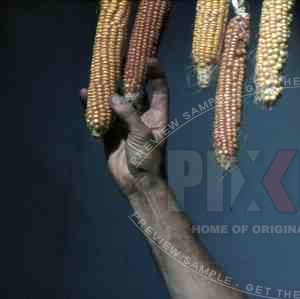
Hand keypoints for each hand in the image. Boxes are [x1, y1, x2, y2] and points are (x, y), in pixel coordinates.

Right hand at [80, 58, 168, 196]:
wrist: (138, 185)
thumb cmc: (149, 161)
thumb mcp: (143, 136)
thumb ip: (129, 116)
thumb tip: (113, 96)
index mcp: (158, 115)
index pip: (159, 88)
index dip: (155, 72)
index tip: (147, 58)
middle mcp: (143, 116)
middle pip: (135, 90)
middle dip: (127, 75)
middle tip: (117, 58)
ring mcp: (125, 123)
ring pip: (116, 101)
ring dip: (108, 88)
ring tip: (98, 72)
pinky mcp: (111, 133)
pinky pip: (101, 115)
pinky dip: (93, 105)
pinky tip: (85, 94)